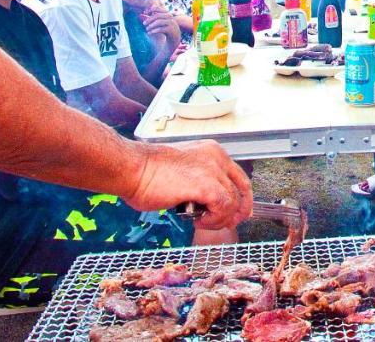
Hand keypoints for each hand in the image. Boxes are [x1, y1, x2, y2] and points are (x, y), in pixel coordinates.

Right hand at [124, 140, 252, 229]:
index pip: (237, 176)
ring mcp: (213, 171)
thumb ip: (198, 182)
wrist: (132, 169)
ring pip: (233, 202)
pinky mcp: (207, 186)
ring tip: (200, 221)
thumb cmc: (147, 172)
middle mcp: (216, 158)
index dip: (242, 197)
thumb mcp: (182, 171)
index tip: (240, 212)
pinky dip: (213, 220)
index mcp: (211, 152)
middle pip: (241, 188)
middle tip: (229, 224)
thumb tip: (206, 203)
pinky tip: (197, 221)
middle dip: (237, 211)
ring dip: (218, 218)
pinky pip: (223, 209)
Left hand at [144, 6, 179, 40]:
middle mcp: (170, 17)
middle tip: (144, 24)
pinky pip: (161, 29)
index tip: (144, 14)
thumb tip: (140, 15)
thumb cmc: (164, 31)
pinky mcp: (171, 30)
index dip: (150, 10)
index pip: (157, 8)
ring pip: (159, 22)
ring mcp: (171, 23)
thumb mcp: (156, 25)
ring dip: (151, 25)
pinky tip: (149, 33)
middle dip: (149, 19)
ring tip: (147, 29)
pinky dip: (154, 31)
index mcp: (166, 13)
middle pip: (157, 15)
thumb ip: (149, 20)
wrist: (174, 40)